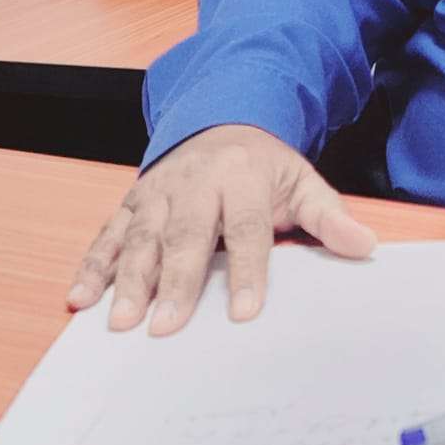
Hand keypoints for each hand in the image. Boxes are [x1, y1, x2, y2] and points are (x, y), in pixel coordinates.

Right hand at [65, 123, 376, 333]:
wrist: (221, 118)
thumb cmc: (263, 166)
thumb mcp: (302, 181)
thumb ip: (329, 216)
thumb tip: (365, 245)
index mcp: (242, 177)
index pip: (246, 229)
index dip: (246, 271)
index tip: (244, 313)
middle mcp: (195, 181)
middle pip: (186, 236)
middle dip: (175, 282)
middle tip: (165, 327)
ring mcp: (158, 191)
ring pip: (140, 237)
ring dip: (127, 279)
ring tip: (120, 321)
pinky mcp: (132, 201)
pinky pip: (108, 234)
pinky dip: (92, 266)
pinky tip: (79, 298)